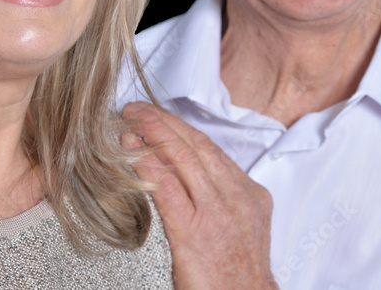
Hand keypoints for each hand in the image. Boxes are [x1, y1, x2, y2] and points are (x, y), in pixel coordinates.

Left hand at [121, 102, 277, 289]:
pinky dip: (147, 166)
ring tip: (131, 119)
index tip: (159, 116)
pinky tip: (131, 152)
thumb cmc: (238, 274)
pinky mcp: (194, 232)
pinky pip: (167, 189)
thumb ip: (222, 198)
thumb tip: (186, 175)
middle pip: (195, 145)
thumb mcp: (242, 226)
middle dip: (163, 121)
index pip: (210, 148)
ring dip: (152, 133)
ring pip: (182, 159)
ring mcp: (216, 214)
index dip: (180, 128)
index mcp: (249, 193)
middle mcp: (235, 197)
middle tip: (138, 108)